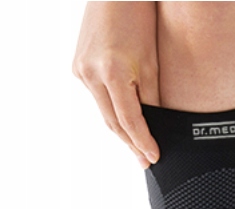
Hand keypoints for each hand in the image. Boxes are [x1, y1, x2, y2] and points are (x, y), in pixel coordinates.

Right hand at [72, 1, 159, 168]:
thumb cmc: (140, 21)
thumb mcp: (152, 61)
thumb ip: (152, 95)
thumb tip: (156, 123)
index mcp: (112, 73)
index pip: (129, 119)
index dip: (142, 141)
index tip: (154, 157)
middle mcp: (90, 74)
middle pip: (112, 120)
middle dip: (130, 142)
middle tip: (146, 160)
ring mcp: (80, 70)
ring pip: (103, 109)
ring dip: (120, 128)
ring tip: (137, 147)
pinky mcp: (77, 65)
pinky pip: (97, 95)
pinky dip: (111, 109)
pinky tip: (123, 120)